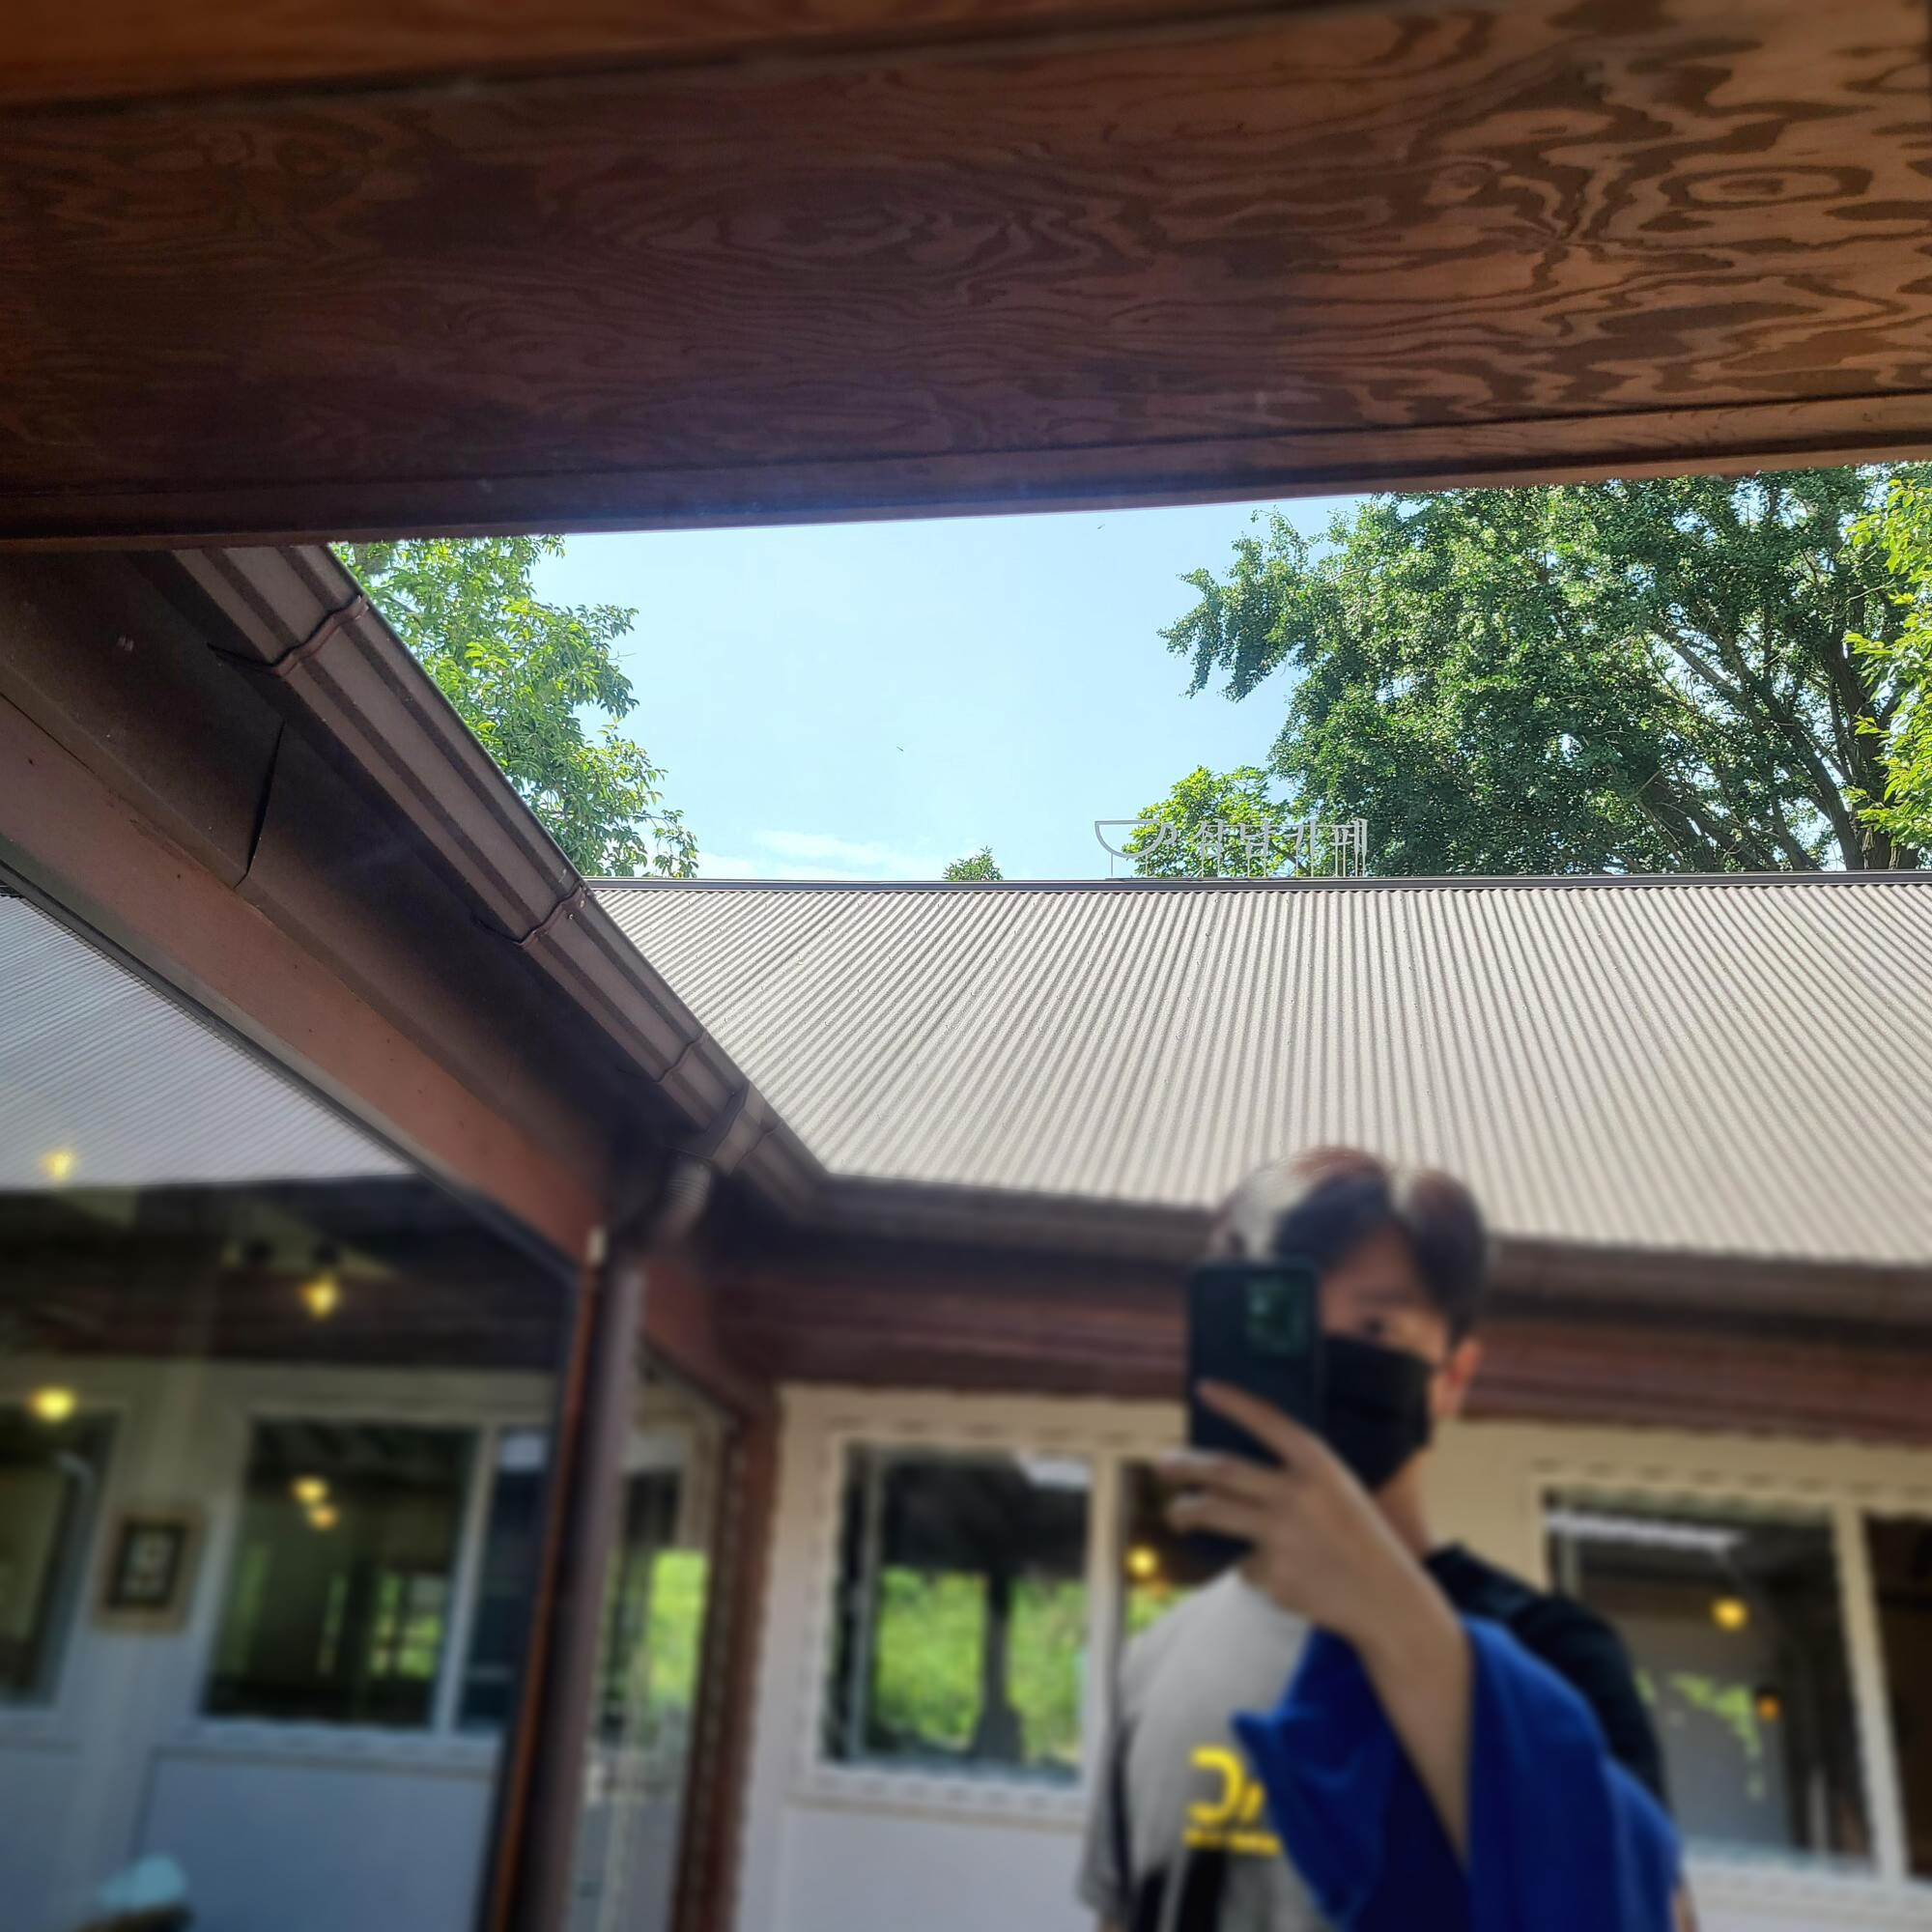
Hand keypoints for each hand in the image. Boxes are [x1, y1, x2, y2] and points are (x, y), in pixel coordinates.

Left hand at [1160, 1381, 1424, 1651]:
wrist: (1386, 1598)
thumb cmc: (1356, 1535)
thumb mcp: (1338, 1489)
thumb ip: (1294, 1472)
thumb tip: (1225, 1464)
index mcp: (1319, 1465)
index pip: (1267, 1420)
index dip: (1233, 1401)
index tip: (1205, 1388)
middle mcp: (1297, 1494)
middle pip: (1222, 1470)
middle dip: (1183, 1465)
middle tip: (1162, 1463)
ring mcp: (1281, 1535)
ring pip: (1211, 1512)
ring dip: (1184, 1511)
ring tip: (1176, 1514)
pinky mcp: (1271, 1573)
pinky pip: (1241, 1560)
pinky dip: (1246, 1561)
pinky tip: (1273, 1568)